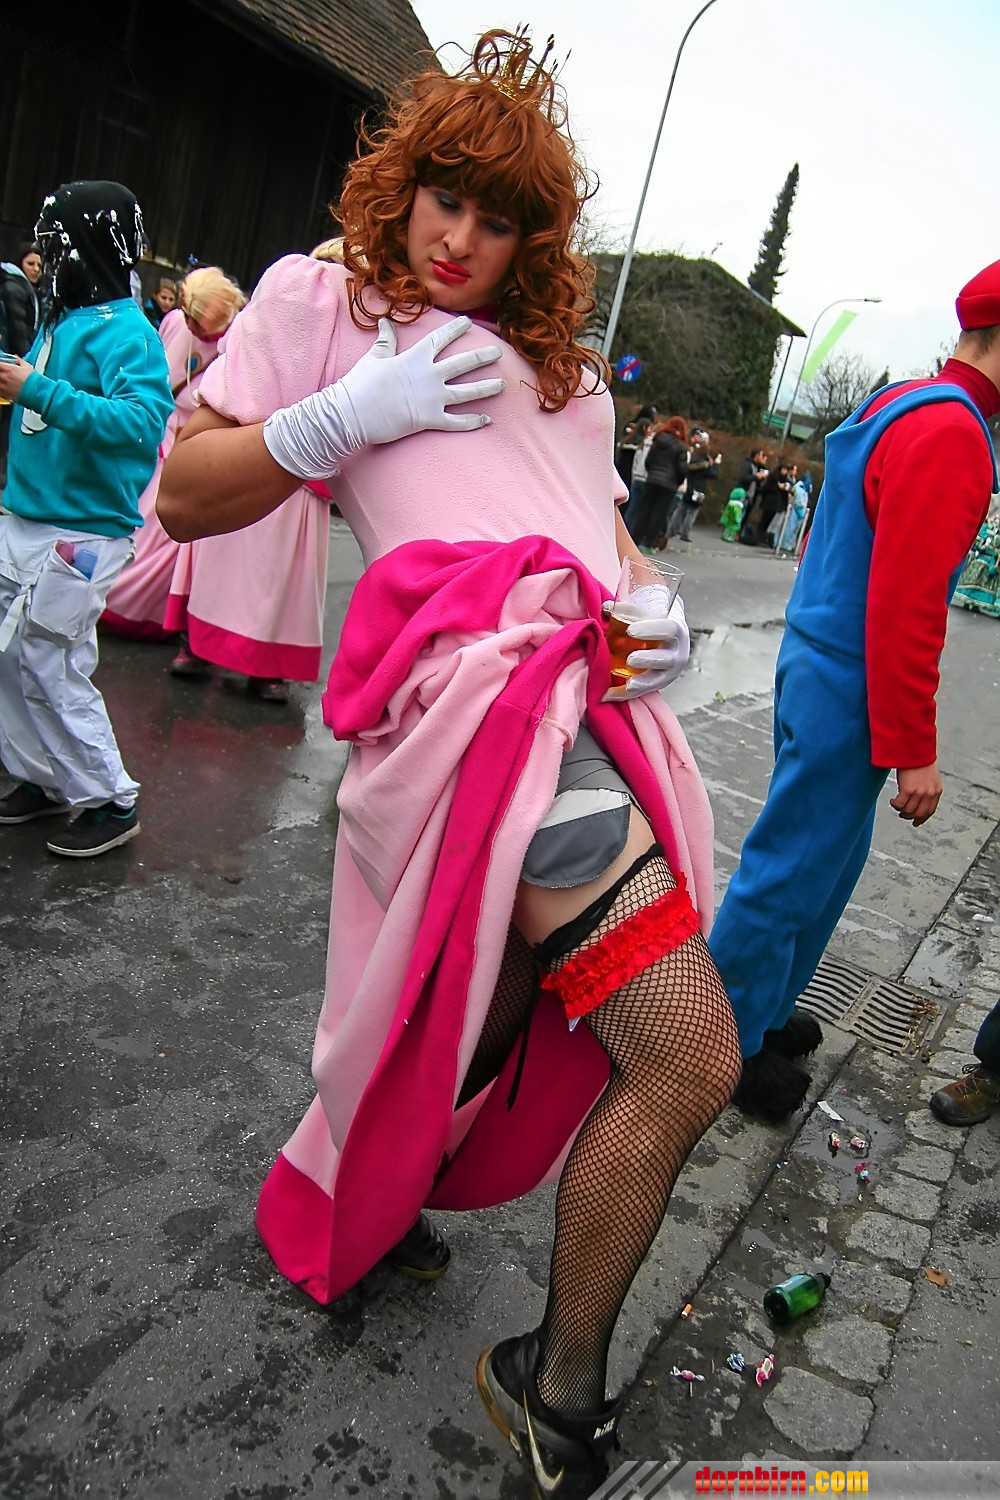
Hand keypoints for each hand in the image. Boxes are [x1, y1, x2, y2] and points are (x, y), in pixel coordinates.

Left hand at [0, 356, 32, 402]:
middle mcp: (5, 377)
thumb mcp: (27, 367)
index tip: (1, 364)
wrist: (37, 393)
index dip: (0, 364)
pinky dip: (0, 387)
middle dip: (0, 371)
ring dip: (0, 379)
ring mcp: (4, 386)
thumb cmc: (34, 381)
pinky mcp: (6, 394)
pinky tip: (4, 387)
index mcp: (9, 369)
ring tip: (4, 380)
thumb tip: (15, 357)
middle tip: (3, 372)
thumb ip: (19, 361)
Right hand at [262, 316, 503, 479]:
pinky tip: (486, 420)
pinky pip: (456, 422)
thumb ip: (385, 341)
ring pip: (466, 392)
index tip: (469, 323)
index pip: (440, 339)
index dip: (456, 329)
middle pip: (463, 363)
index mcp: (415, 358)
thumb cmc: (361, 384)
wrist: (352, 413)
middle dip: (482, 356)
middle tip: (498, 352)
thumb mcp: (374, 357)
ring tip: (502, 385)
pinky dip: (472, 422)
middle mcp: (429, 376)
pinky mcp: (430, 420)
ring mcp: (432, 399)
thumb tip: (385, 323)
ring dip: (486, 388)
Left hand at [602, 591, 689, 700]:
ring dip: (642, 683)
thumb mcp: (649, 610)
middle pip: (665, 658)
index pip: (669, 629)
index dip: (651, 630)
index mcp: (676, 630)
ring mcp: (669, 672)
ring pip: (657, 679)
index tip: (631, 630)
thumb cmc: (656, 622)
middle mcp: (677, 653)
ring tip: (628, 684)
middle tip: (631, 659)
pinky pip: (642, 692)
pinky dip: (625, 694)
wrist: (669, 637)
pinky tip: (609, 695)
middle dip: (648, 660)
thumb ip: (628, 608)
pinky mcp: (658, 684)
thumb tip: (606, 607)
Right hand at [890, 763, 941, 826]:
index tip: (916, 822)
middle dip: (909, 816)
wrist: (914, 750)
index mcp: (936, 790)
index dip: (922, 819)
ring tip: (896, 805)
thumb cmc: (920, 760)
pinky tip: (892, 800)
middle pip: (919, 813)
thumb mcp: (930, 778)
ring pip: (908, 811)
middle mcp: (929, 793)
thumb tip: (919, 801)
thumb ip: (927, 789)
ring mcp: (919, 792)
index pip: (930, 811)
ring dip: (901, 810)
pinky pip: (899, 804)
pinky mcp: (908, 790)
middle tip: (903, 815)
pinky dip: (895, 805)